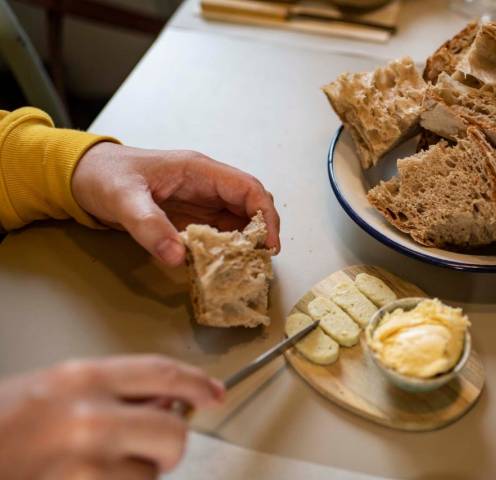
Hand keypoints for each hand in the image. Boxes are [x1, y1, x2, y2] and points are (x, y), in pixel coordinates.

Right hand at [0, 355, 223, 478]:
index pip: (161, 372)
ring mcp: (83, 466)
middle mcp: (88, 417)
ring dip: (131, 478)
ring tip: (89, 473)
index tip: (215, 394)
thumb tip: (168, 399)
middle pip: (172, 433)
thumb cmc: (0, 427)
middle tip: (145, 452)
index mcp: (80, 379)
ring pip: (148, 477)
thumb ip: (109, 391)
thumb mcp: (51, 391)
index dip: (196, 383)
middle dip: (167, 446)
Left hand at [72, 143, 280, 266]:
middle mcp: (206, 185)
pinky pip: (218, 233)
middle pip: (250, 206)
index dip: (265, 215)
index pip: (248, 188)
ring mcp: (200, 201)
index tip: (269, 243)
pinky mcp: (190, 218)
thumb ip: (150, 227)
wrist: (82, 176)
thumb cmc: (103, 176)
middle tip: (260, 262)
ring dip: (244, 244)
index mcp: (199, 171)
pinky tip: (222, 266)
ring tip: (246, 268)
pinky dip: (225, 250)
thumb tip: (178, 257)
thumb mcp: (123, 200)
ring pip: (238, 221)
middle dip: (261, 233)